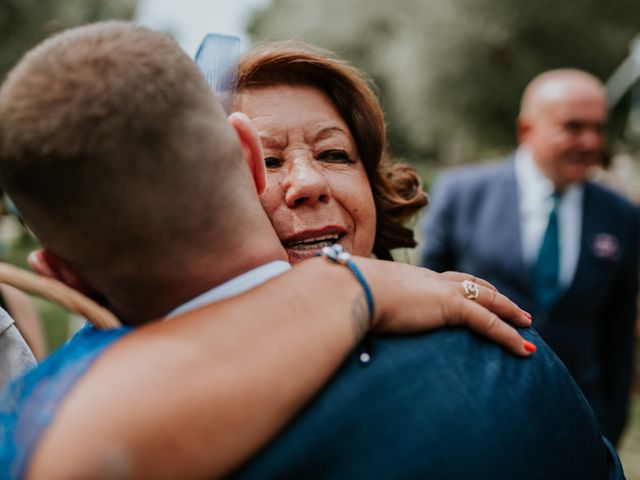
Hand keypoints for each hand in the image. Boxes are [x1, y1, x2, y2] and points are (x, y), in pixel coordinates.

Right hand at [354, 257, 534, 356]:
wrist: (351, 289)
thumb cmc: (346, 295)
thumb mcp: (358, 298)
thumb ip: (362, 304)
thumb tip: (347, 312)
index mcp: (412, 277)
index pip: (448, 280)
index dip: (467, 286)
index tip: (476, 293)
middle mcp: (432, 279)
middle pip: (475, 285)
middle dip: (496, 296)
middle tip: (513, 307)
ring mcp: (443, 292)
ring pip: (489, 301)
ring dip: (511, 312)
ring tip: (527, 323)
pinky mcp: (451, 308)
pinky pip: (489, 324)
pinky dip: (510, 337)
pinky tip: (525, 349)